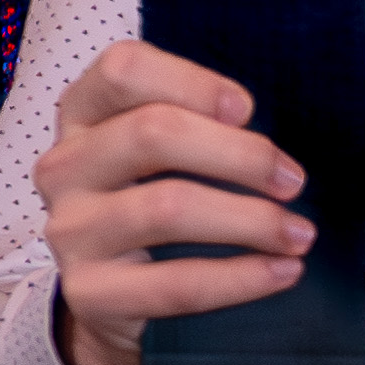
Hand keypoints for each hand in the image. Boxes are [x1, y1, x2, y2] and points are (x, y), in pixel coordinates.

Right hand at [32, 41, 313, 364]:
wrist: (112, 294)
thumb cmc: (153, 198)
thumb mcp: (162, 149)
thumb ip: (200, 125)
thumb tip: (269, 145)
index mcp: (84, 113)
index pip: (124, 69)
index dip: (192, 83)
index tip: (248, 110)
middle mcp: (66, 166)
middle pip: (153, 134)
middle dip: (240, 155)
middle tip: (293, 181)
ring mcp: (70, 230)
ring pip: (167, 208)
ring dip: (251, 220)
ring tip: (299, 233)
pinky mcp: (88, 292)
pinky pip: (174, 283)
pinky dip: (240, 278)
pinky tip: (282, 270)